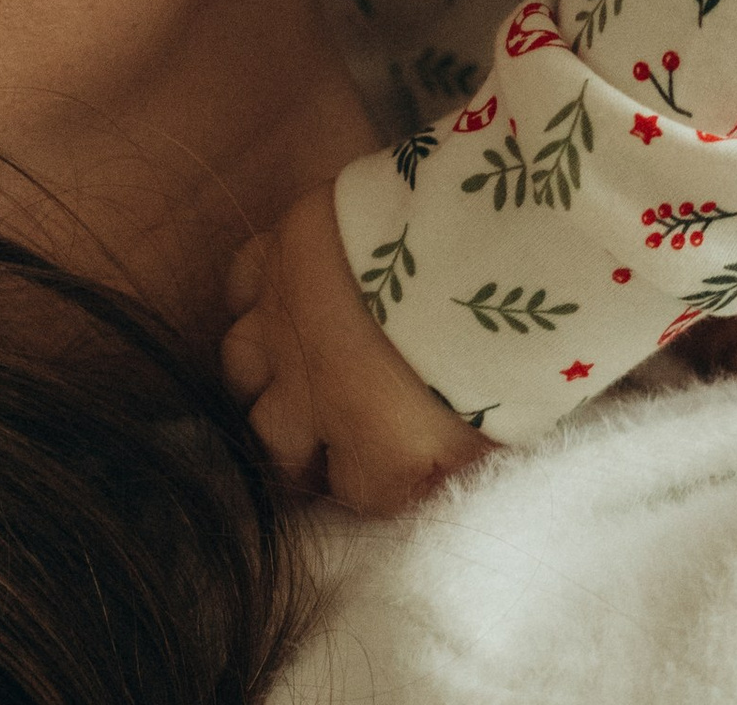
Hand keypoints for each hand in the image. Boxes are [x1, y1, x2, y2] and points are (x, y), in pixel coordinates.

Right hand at [220, 182, 487, 515]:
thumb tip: (443, 490)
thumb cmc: (488, 340)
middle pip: (277, 443)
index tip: (384, 474)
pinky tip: (271, 300)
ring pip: (241, 366)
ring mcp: (284, 325)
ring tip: (286, 375)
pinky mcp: (278, 256)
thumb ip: (462, 467)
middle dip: (296, 452)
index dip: (369, 486)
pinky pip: (241, 284)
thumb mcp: (495, 428)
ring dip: (261, 379)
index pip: (354, 494)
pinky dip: (252, 294)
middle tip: (317, 442)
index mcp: (373, 448)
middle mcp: (313, 396)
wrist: (460, 243)